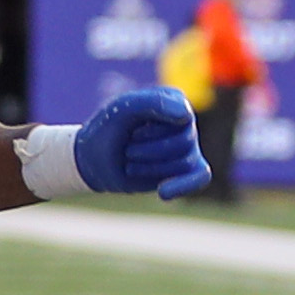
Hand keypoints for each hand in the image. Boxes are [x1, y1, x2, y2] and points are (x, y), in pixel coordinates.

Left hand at [78, 84, 215, 198]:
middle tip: (127, 149)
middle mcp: (185, 122)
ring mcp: (188, 147)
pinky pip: (201, 177)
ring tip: (131, 163)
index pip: (182, 118)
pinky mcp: (186, 170)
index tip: (131, 131)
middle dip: (149, 151)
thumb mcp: (122, 110)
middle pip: (185, 142)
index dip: (154, 132)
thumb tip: (186, 116)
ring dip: (150, 167)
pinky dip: (184, 186)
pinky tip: (163, 193)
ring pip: (185, 162)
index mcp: (174, 101)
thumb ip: (153, 103)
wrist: (93, 161)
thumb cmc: (107, 130)